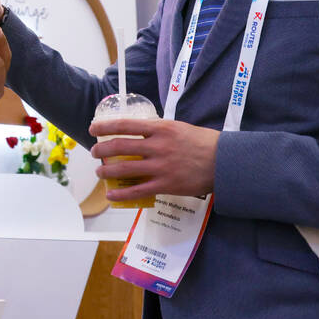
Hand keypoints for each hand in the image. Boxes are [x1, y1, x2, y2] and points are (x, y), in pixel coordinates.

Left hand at [90, 118, 219, 202]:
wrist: (225, 162)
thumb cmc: (203, 143)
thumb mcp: (178, 128)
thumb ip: (158, 130)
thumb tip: (138, 131)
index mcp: (160, 128)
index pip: (125, 124)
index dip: (105, 126)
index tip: (93, 128)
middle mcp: (158, 146)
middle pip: (120, 146)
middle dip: (101, 150)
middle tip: (94, 153)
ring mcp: (160, 167)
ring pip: (125, 168)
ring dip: (107, 171)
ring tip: (99, 172)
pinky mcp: (165, 185)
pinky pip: (137, 190)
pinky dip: (121, 193)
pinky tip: (111, 194)